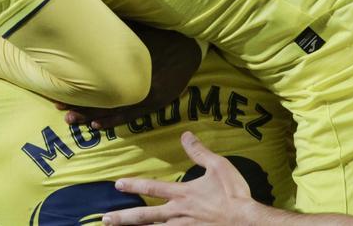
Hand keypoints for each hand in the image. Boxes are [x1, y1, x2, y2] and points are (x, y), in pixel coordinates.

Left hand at [61, 26, 201, 128]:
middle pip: (101, 96)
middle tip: (58, 107)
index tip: (57, 88)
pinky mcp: (155, 102)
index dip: (76, 85)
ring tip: (71, 119)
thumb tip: (89, 15)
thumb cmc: (160, 34)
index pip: (95, 79)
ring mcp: (146, 95)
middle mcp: (135, 82)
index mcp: (127, 64)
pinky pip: (130, 115)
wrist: (189, 46)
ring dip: (91, 115)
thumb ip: (114, 28)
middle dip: (79, 102)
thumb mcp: (136, 29)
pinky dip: (113, 120)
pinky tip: (97, 125)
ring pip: (113, 109)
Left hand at [103, 131, 255, 224]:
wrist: (246, 221)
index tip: (118, 184)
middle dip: (123, 217)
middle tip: (105, 219)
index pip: (152, 187)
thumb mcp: (219, 166)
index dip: (133, 185)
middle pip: (145, 216)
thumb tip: (185, 135)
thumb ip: (199, 152)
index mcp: (183, 193)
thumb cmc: (234, 194)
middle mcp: (178, 213)